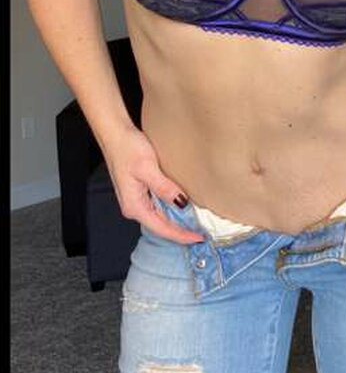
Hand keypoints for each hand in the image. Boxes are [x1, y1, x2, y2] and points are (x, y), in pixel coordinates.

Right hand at [101, 126, 204, 244]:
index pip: (162, 228)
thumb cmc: (127, 148)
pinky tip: (184, 207)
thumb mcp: (148, 168)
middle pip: (161, 226)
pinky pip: (158, 206)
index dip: (181, 235)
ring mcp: (136, 199)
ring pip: (160, 216)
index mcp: (134, 206)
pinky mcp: (140, 191)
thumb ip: (164, 188)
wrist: (115, 134)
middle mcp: (134, 207)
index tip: (199, 238)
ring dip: (177, 221)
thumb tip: (182, 204)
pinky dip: (172, 209)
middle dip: (181, 232)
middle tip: (202, 234)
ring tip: (197, 224)